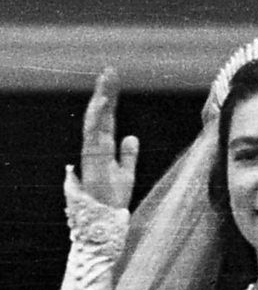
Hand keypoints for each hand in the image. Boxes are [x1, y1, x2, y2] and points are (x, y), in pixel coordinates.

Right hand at [79, 68, 138, 209]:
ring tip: (107, 80)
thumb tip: (132, 137)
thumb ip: (128, 155)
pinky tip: (104, 101)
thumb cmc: (113, 199)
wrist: (104, 220)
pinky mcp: (93, 159)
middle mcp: (95, 146)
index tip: (114, 80)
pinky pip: (94, 134)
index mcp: (103, 147)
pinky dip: (98, 117)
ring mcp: (92, 152)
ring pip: (95, 120)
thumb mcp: (127, 174)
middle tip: (110, 70)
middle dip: (104, 92)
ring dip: (101, 99)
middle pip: (99, 114)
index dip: (110, 99)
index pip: (107, 118)